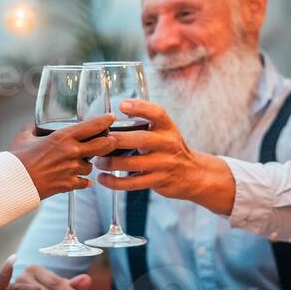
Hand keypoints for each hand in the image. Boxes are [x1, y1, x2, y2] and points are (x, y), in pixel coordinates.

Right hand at [12, 115, 116, 198]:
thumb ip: (36, 129)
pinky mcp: (69, 185)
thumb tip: (39, 126)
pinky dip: (81, 180)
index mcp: (63, 137)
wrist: (12, 182)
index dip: (105, 120)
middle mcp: (72, 152)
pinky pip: (84, 182)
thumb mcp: (25, 136)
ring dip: (87, 164)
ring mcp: (72, 170)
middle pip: (104, 146)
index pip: (92, 126)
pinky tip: (76, 178)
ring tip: (76, 163)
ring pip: (91, 165)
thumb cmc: (17, 158)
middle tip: (110, 140)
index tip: (110, 118)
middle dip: (110, 142)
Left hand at [94, 100, 236, 215]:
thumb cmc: (170, 149)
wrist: (192, 174)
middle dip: (117, 140)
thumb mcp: (164, 132)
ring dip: (111, 163)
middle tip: (98, 141)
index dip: (140, 107)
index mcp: (168, 128)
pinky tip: (103, 178)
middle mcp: (168, 144)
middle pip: (141, 140)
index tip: (122, 105)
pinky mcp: (158, 181)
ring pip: (133, 164)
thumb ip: (145, 123)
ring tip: (98, 161)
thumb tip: (110, 118)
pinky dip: (114, 182)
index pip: (158, 113)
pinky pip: (132, 183)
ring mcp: (164, 164)